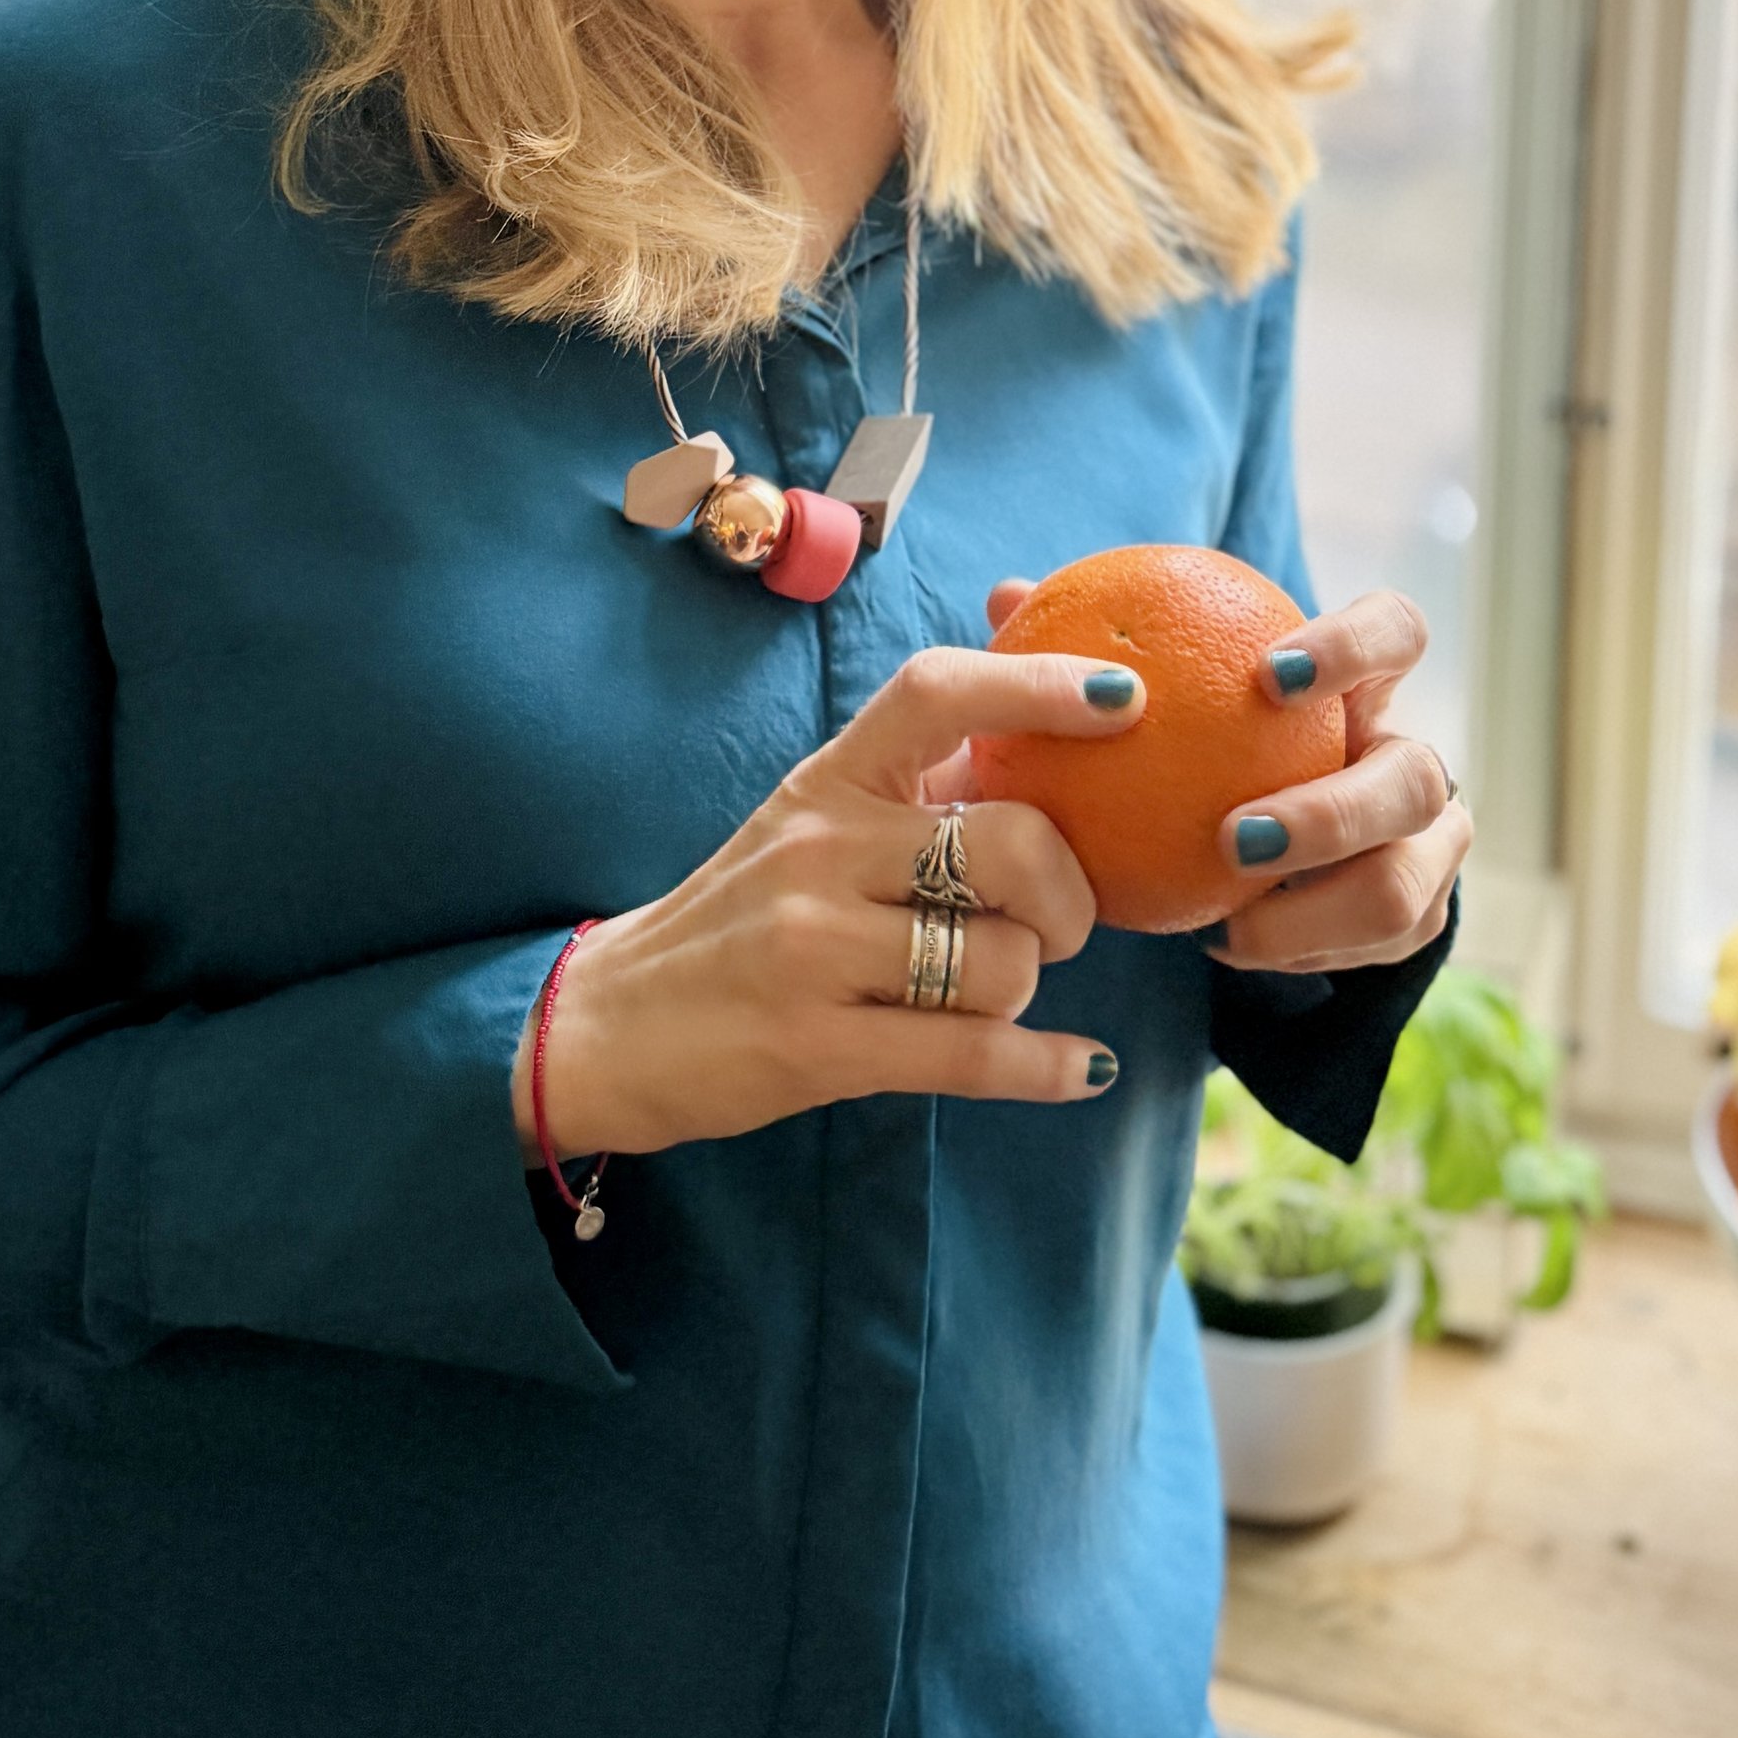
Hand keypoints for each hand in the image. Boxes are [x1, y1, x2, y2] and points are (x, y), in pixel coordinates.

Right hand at [518, 646, 1141, 1163]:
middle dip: (1068, 895)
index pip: (935, 691)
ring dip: (1025, 987)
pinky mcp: (816, 1044)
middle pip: (1012, 841)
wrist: (615, 1021)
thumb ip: (926, 767)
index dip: (1035, 681)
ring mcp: (812, 945)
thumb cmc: (749, 912)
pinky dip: (1045, 1067)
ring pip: (1003, 960)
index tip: (1122, 697)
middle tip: (1056, 923)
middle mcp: (820, 846)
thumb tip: (1038, 671)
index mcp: (831, 778)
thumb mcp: (819, 820)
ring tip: (987, 994)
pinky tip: (1080, 1065)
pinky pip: (973, 1055)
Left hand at [984, 579, 1467, 974]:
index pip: (1396, 632)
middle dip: (1340, 810)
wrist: (1265, 840)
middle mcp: (1410, 758)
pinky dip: (1303, 950)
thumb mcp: (1152, 700)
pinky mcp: (1420, 916)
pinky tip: (1226, 941)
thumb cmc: (1193, 744)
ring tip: (1228, 915)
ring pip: (1407, 885)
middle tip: (1237, 835)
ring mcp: (1427, 844)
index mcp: (1361, 686)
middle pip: (1424, 776)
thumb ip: (1089, 645)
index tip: (1269, 674)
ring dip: (1316, 907)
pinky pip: (1379, 949)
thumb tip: (1008, 593)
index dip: (1355, 643)